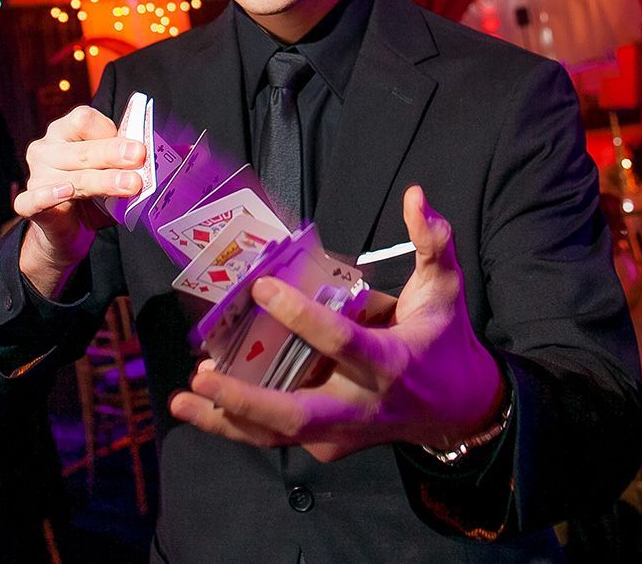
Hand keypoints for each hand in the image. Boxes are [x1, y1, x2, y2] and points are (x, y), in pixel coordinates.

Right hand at [13, 105, 144, 296]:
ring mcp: (36, 175)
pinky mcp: (29, 204)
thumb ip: (140, 160)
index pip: (83, 119)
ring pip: (70, 176)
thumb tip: (185, 150)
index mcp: (67, 132)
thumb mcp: (119, 173)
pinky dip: (48, 196)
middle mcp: (47, 148)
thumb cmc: (95, 196)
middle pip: (81, 147)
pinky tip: (64, 192)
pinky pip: (34, 199)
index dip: (108, 131)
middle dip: (112, 152)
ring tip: (130, 184)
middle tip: (139, 157)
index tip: (137, 148)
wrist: (70, 234)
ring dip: (101, 180)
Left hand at [169, 186, 505, 461]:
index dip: (299, 316)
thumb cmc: (445, 340)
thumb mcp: (445, 287)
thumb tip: (415, 194)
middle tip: (202, 372)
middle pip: (297, 413)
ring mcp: (344, 432)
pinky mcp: (331, 446)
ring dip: (227, 420)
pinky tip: (203, 408)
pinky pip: (280, 438)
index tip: (260, 287)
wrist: (459, 410)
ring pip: (278, 436)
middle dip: (246, 397)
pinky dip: (240, 425)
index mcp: (390, 361)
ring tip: (182, 399)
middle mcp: (362, 405)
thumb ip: (432, 241)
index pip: (340, 342)